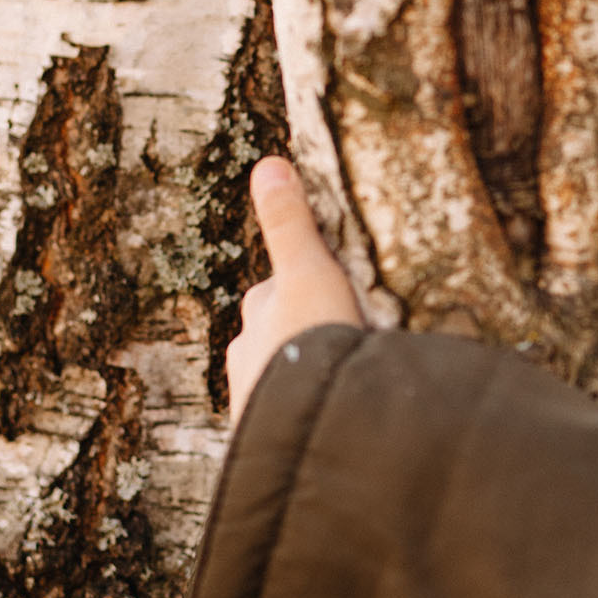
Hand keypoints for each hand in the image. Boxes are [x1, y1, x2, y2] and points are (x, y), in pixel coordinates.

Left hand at [227, 157, 362, 424]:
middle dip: (308, 334)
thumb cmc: (313, 345)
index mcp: (258, 310)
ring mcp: (253, 396)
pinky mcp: (269, 435)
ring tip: (347, 383)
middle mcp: (246, 351)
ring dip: (308, 374)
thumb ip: (291, 223)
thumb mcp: (310, 273)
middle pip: (281, 330)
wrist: (310, 428)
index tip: (342, 297)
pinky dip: (311, 409)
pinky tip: (336, 415)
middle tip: (350, 339)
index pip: (282, 288)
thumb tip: (267, 163)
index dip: (315, 288)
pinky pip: (292, 413)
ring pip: (283, 372)